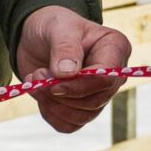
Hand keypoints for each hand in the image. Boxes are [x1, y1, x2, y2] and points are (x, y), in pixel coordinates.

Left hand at [16, 5, 134, 133]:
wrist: (38, 37)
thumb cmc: (53, 25)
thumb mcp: (58, 27)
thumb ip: (65, 47)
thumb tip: (68, 74)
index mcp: (115, 49)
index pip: (107, 78)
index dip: (79, 86)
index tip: (53, 83)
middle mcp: (112, 75)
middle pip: (94, 101)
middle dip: (61, 95)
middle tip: (36, 75)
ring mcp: (98, 93)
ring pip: (82, 116)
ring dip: (52, 104)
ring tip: (35, 80)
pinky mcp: (81, 107)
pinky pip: (70, 125)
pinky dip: (51, 114)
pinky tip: (40, 95)